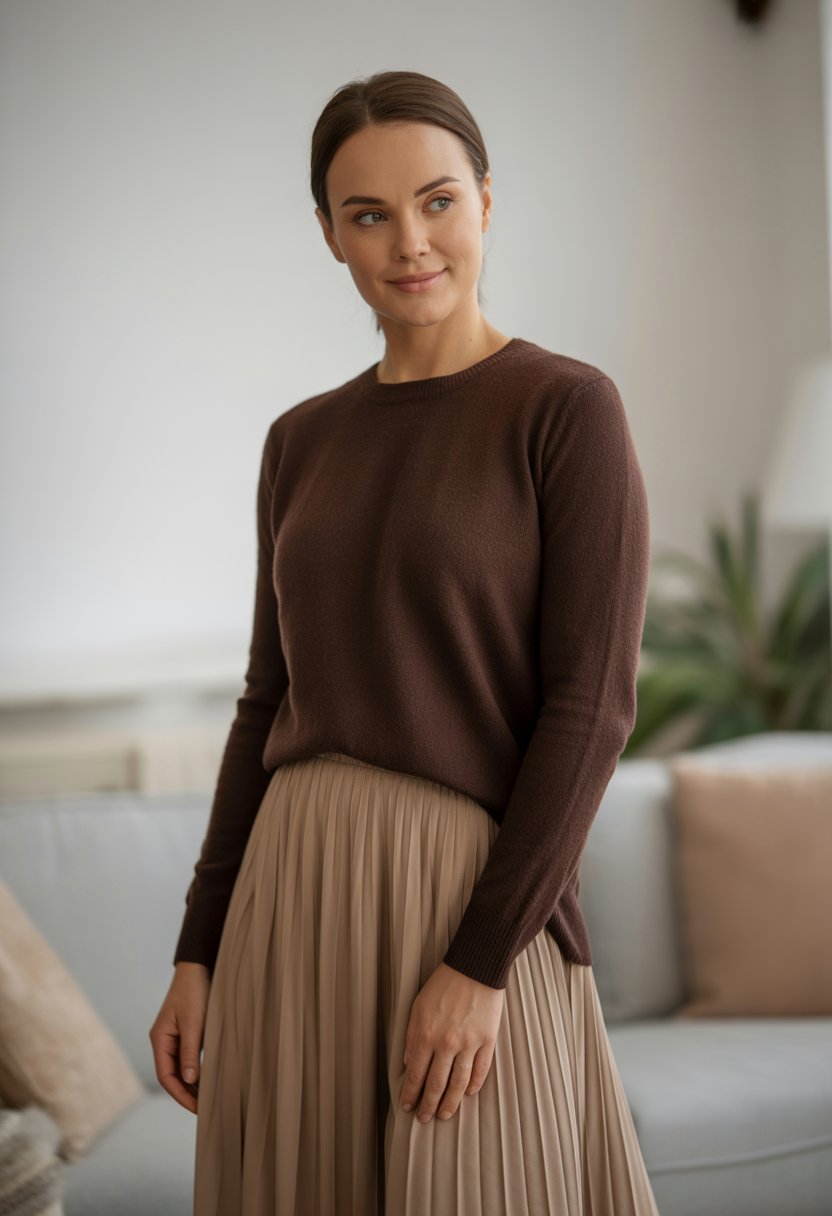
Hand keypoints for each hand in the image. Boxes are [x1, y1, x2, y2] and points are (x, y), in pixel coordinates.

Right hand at [149, 962, 210, 1114]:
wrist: (198, 968)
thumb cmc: (194, 992)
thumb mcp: (194, 1022)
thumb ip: (190, 1051)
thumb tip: (190, 1080)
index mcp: (160, 1039)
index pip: (166, 1076)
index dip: (180, 1094)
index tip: (197, 1108)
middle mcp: (164, 1041)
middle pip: (172, 1076)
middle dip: (186, 1093)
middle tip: (205, 1109)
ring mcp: (174, 1038)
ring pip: (181, 1069)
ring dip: (192, 1084)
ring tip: (208, 1100)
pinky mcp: (186, 1034)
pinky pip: (188, 1059)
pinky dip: (197, 1071)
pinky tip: (208, 1080)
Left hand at [400, 962, 504, 1122]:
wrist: (475, 967)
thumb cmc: (444, 984)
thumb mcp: (418, 1006)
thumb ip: (412, 1035)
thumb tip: (407, 1062)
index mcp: (426, 1034)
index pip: (416, 1074)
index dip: (411, 1094)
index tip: (407, 1106)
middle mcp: (447, 1043)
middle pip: (437, 1084)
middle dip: (429, 1105)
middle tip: (424, 1119)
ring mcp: (469, 1043)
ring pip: (459, 1083)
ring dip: (451, 1103)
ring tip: (445, 1115)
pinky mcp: (488, 1040)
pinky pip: (481, 1070)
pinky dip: (474, 1085)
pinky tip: (467, 1093)